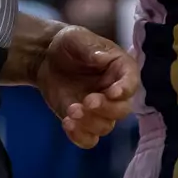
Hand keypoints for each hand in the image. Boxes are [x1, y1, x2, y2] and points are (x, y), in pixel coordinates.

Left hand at [31, 24, 137, 148]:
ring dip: (90, 123)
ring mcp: (99, 110)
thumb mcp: (78, 38)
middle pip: (122, 110)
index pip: (131, 82)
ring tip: (71, 111)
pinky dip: (80, 137)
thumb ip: (91, 48)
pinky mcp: (83, 122)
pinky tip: (67, 124)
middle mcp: (114, 92)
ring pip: (105, 126)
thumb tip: (102, 57)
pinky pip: (89, 139)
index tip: (112, 92)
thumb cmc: (69, 44)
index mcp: (120, 69)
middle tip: (87, 101)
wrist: (47, 58)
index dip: (125, 89)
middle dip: (106, 109)